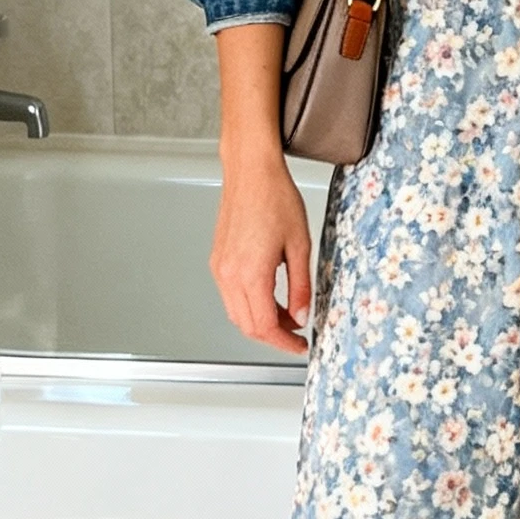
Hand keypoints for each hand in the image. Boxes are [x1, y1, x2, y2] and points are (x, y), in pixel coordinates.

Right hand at [210, 155, 312, 354]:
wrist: (251, 172)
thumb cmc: (275, 198)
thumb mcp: (301, 246)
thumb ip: (301, 287)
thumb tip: (302, 316)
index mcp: (251, 273)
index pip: (264, 326)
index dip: (284, 342)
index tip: (300, 346)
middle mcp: (229, 274)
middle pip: (247, 326)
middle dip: (273, 336)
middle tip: (297, 334)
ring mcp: (219, 268)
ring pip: (237, 314)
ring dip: (261, 321)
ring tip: (288, 314)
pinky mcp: (217, 260)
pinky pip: (231, 296)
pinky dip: (250, 305)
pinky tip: (270, 297)